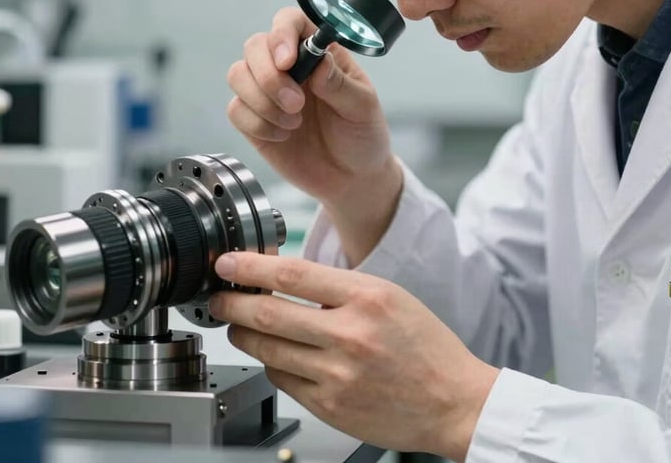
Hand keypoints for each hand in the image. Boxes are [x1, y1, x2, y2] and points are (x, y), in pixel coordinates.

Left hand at [209, 253, 498, 460]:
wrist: (453, 401)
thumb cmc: (425, 346)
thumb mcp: (389, 296)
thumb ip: (339, 287)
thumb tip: (286, 278)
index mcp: (367, 297)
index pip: (293, 274)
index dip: (251, 266)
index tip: (228, 263)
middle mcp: (350, 335)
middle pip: (269, 313)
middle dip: (231, 303)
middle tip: (217, 297)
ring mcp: (338, 375)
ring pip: (268, 350)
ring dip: (243, 335)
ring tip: (238, 325)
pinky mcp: (330, 407)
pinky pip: (283, 380)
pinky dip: (271, 363)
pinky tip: (273, 354)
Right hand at [227, 7, 402, 263]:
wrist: (351, 179)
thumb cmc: (362, 135)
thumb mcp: (363, 108)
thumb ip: (340, 84)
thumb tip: (318, 62)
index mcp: (319, 52)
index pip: (290, 22)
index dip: (282, 34)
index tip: (288, 62)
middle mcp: (290, 66)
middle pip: (255, 46)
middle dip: (269, 76)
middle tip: (297, 104)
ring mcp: (268, 92)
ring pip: (237, 74)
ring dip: (262, 101)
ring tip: (294, 122)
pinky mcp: (254, 119)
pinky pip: (236, 109)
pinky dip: (257, 124)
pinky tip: (283, 136)